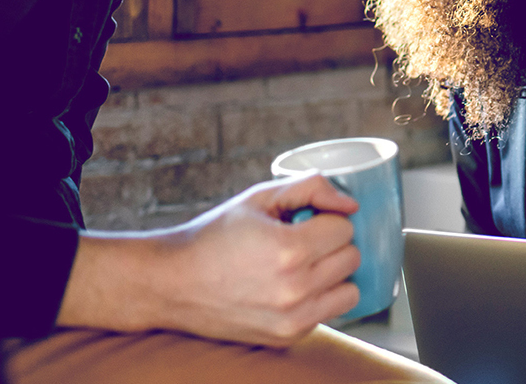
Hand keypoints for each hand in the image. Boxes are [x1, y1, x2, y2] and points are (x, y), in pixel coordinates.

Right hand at [59, 172, 363, 345]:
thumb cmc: (215, 237)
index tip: (306, 221)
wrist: (173, 283)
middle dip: (332, 244)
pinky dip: (318, 299)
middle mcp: (295, 290)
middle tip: (303, 240)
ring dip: (333, 275)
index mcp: (289, 250)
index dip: (327, 219)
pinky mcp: (287, 337)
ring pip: (349, 291)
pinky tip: (290, 287)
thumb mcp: (259, 198)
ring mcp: (292, 319)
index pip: (345, 229)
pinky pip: (328, 313)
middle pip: (351, 258)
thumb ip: (311, 188)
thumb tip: (351, 204)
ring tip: (303, 265)